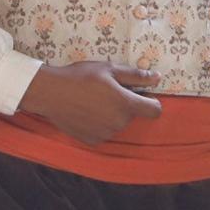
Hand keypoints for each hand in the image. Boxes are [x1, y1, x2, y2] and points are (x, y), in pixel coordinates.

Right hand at [17, 61, 161, 144]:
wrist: (51, 92)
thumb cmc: (81, 77)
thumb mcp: (110, 69)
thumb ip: (136, 76)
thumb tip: (158, 77)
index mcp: (126, 104)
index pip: (155, 110)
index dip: (150, 101)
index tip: (140, 94)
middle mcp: (119, 123)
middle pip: (133, 115)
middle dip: (125, 105)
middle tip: (107, 91)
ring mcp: (106, 134)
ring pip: (118, 124)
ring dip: (112, 115)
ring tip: (93, 101)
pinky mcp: (93, 140)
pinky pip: (104, 132)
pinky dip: (99, 124)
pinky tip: (86, 112)